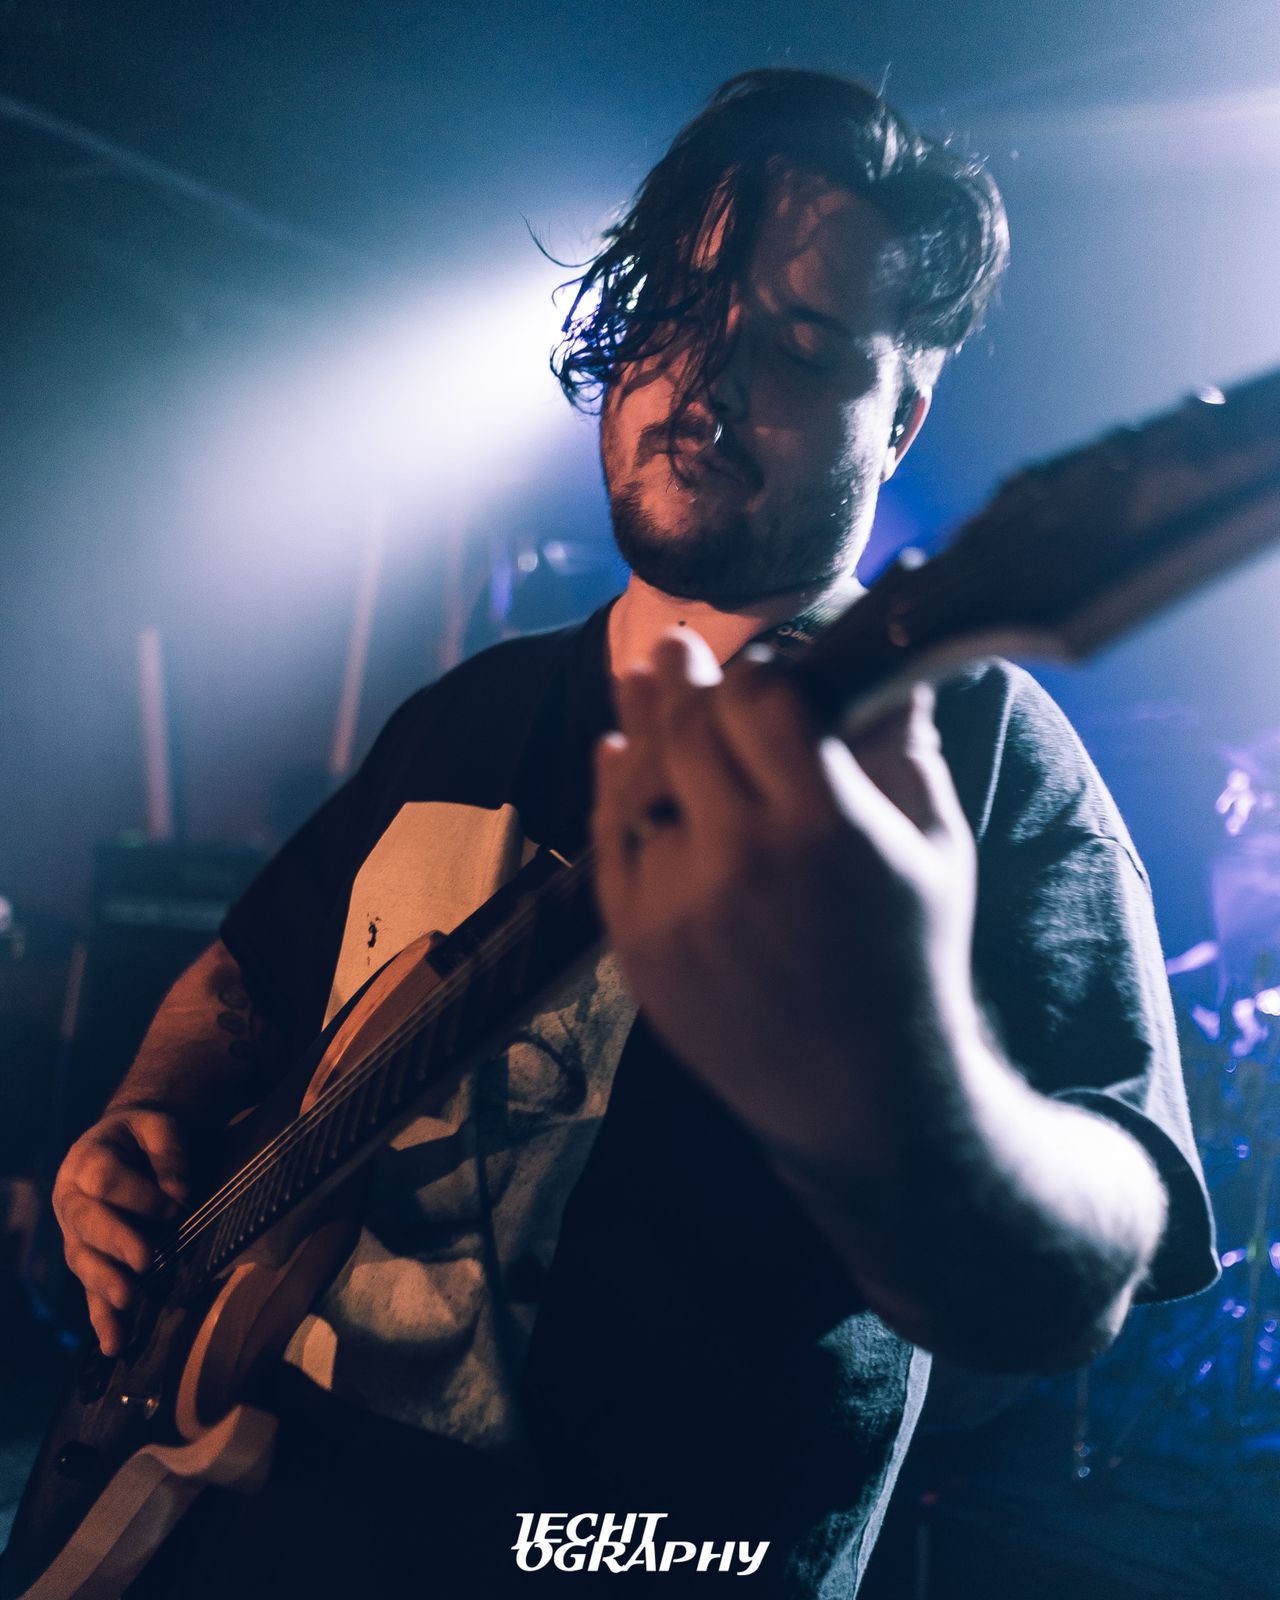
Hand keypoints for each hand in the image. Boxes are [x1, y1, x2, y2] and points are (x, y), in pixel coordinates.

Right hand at [52, 1107, 191, 1355]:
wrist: (130, 1144)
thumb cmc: (147, 1136)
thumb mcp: (160, 1126)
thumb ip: (170, 1153)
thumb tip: (178, 1194)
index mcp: (86, 1158)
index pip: (102, 1178)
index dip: (136, 1194)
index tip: (175, 1205)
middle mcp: (70, 1198)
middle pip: (85, 1222)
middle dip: (115, 1242)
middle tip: (145, 1260)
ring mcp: (74, 1233)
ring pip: (82, 1259)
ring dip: (104, 1282)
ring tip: (127, 1299)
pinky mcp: (88, 1260)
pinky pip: (89, 1290)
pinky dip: (101, 1318)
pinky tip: (113, 1344)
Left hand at [592, 629, 982, 1170]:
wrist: (861, 1096)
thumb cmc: (911, 961)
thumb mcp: (935, 850)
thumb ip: (903, 749)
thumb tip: (891, 664)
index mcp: (826, 827)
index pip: (765, 698)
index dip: (763, 671)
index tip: (767, 671)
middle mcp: (743, 859)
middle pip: (692, 727)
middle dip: (686, 677)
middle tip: (678, 645)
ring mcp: (679, 904)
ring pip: (639, 778)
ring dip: (642, 722)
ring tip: (642, 681)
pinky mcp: (638, 944)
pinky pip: (609, 843)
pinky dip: (611, 792)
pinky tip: (616, 754)